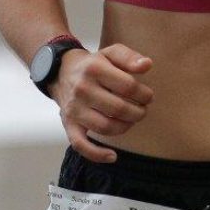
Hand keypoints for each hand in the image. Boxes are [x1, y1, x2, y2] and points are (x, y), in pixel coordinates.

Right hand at [52, 43, 154, 162]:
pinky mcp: (68, 125)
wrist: (61, 72)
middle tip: (143, 109)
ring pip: (105, 127)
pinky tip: (113, 156)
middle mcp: (82, 89)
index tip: (148, 95)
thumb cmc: (93, 64)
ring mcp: (74, 109)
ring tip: (132, 120)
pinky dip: (97, 154)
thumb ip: (130, 57)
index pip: (128, 86)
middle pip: (119, 108)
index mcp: (94, 69)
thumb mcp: (111, 53)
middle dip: (138, 112)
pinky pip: (80, 145)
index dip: (144, 94)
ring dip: (125, 127)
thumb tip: (147, 65)